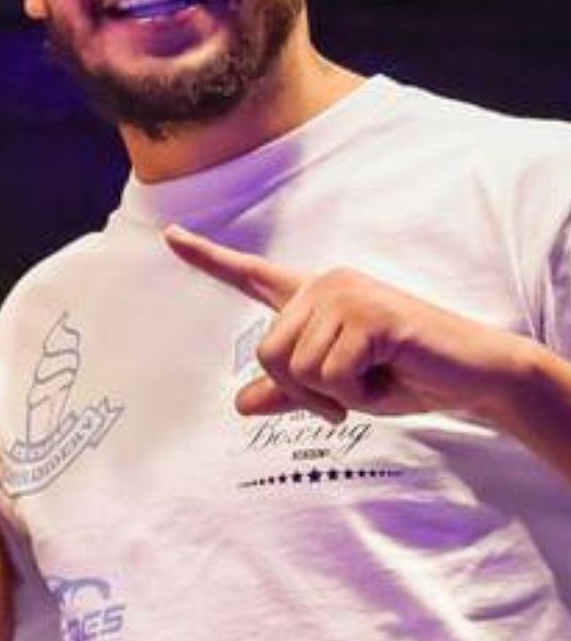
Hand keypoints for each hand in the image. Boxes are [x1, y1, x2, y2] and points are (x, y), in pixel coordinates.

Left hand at [164, 224, 513, 424]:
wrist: (471, 376)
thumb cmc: (404, 377)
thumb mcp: (337, 390)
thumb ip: (290, 392)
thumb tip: (240, 405)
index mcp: (312, 299)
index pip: (251, 276)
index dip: (207, 259)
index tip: (168, 236)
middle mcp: (324, 285)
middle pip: (268, 355)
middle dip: (304, 391)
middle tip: (351, 391)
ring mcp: (347, 294)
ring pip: (296, 368)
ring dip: (335, 394)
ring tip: (375, 377)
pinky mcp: (371, 314)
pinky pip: (331, 375)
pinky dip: (356, 393)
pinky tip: (389, 374)